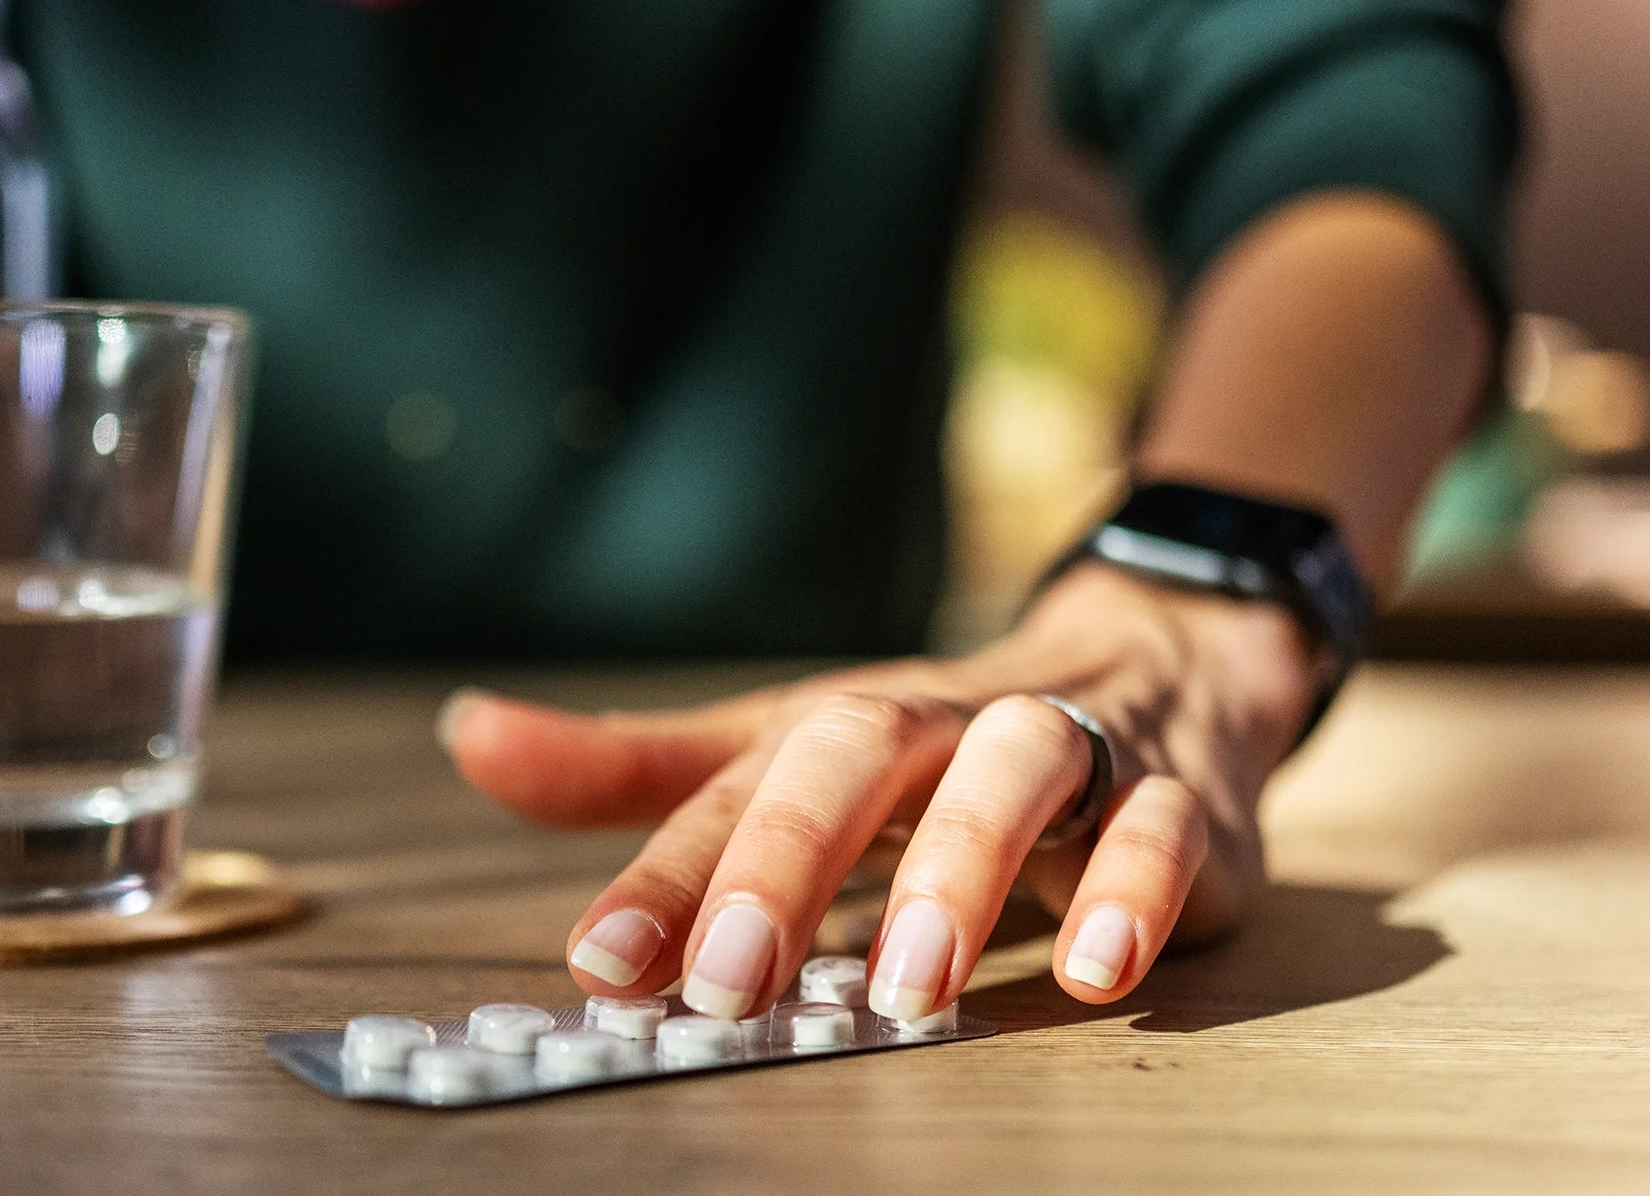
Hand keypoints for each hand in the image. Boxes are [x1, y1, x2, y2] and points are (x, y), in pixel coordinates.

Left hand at [441, 562, 1321, 1018]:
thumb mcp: (785, 750)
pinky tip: (1099, 969)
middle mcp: (946, 723)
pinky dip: (1134, 888)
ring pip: (1022, 769)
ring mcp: (1072, 753)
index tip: (601, 963)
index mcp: (844, 723)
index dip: (665, 871)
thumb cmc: (932, 744)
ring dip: (964, 868)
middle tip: (730, 980)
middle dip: (789, 862)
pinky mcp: (1180, 804)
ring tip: (911, 983)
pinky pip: (1165, 828)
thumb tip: (469, 734)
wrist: (1153, 667)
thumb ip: (639, 771)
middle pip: (864, 752)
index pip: (739, 783)